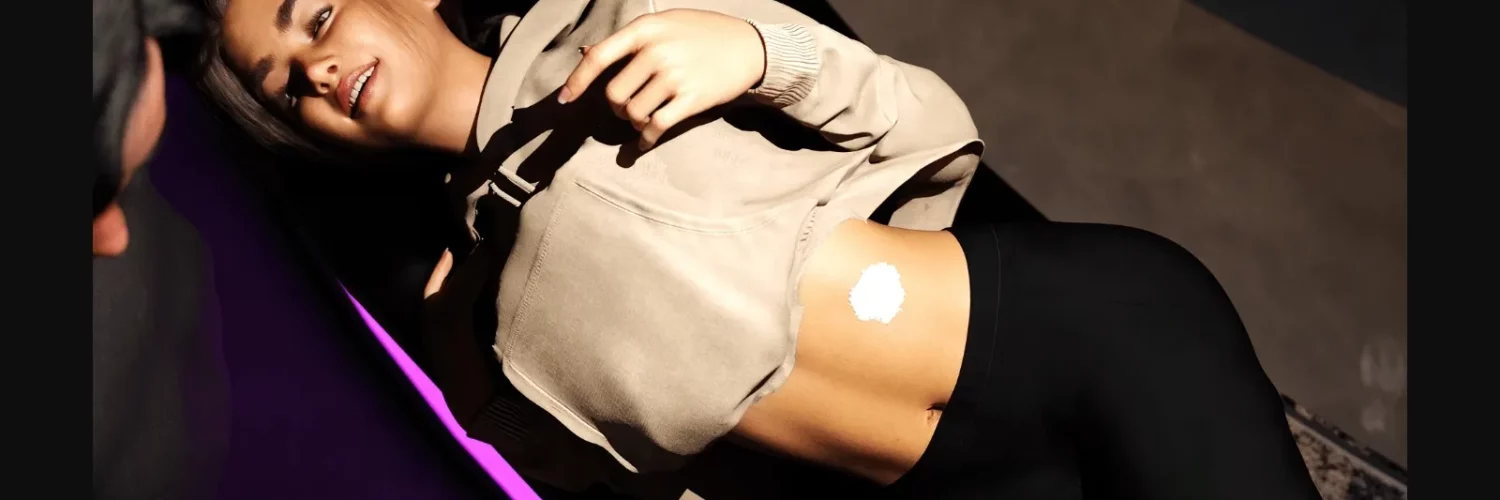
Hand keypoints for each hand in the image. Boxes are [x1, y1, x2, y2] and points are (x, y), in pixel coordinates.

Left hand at [558, 9, 766, 148]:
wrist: (749, 47)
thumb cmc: (702, 33)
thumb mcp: (664, 25)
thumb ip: (628, 40)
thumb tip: (586, 54)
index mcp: (645, 30)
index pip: (599, 57)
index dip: (577, 81)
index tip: (564, 101)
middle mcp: (656, 51)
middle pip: (614, 94)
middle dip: (616, 108)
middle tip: (627, 108)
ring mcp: (674, 76)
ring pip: (633, 113)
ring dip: (633, 122)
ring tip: (644, 117)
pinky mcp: (691, 99)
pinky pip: (656, 127)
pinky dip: (645, 140)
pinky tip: (644, 142)